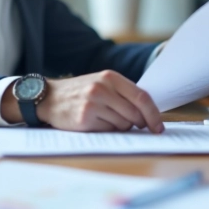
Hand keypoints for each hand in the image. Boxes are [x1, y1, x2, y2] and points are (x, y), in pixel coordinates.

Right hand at [2, 71, 163, 132]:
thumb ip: (123, 93)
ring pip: (123, 124)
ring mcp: (93, 103)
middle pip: (135, 113)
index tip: (159, 127)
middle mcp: (102, 88)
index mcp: (110, 77)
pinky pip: (108, 131)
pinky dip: (106, 131)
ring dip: (120, 126)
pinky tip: (94, 123)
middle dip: (138, 123)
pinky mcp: (85, 119)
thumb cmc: (80, 92)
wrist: (49, 98)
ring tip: (105, 118)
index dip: (154, 114)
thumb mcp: (101, 83)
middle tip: (135, 125)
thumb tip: (149, 114)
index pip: (142, 97)